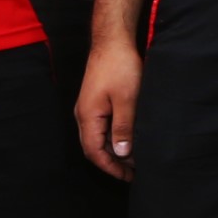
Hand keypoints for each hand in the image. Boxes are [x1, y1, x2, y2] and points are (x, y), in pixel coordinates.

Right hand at [76, 39, 142, 179]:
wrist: (113, 41)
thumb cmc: (120, 67)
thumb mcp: (127, 100)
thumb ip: (123, 127)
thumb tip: (120, 153)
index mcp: (88, 117)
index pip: (94, 152)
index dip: (110, 167)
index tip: (127, 177)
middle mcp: (83, 114)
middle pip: (93, 147)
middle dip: (112, 162)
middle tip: (133, 172)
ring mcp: (88, 108)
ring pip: (98, 137)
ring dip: (113, 150)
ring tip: (134, 158)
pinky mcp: (96, 101)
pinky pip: (101, 126)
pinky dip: (113, 136)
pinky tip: (129, 138)